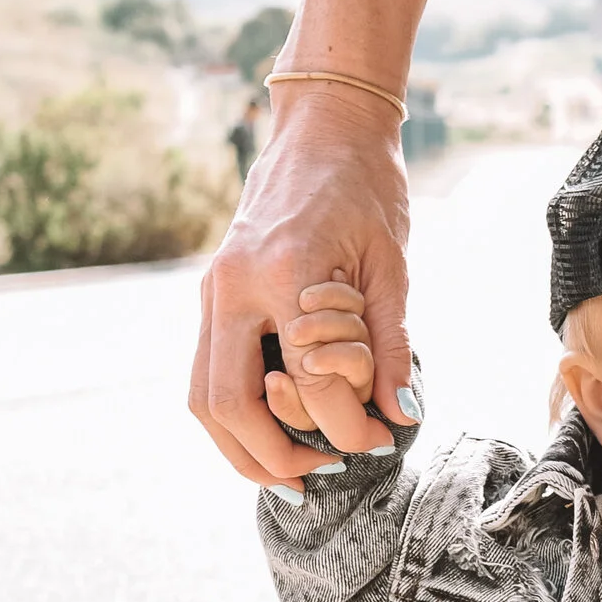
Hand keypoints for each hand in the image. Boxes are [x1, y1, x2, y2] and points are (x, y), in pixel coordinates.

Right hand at [189, 90, 413, 488]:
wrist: (323, 125)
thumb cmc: (366, 185)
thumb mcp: (391, 263)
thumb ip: (391, 342)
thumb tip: (399, 414)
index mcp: (285, 271)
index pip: (308, 379)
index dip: (344, 424)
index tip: (377, 439)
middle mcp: (235, 285)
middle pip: (228, 402)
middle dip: (269, 456)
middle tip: (318, 476)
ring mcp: (213, 289)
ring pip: (203, 394)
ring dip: (238, 446)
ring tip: (288, 471)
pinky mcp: (212, 292)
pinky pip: (206, 369)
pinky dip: (233, 412)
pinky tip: (270, 431)